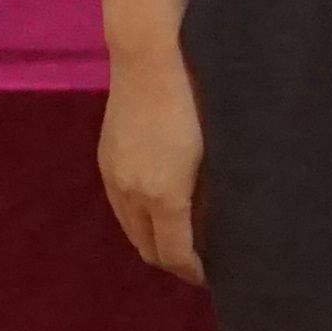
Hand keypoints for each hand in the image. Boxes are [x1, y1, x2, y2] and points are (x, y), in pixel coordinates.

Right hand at [95, 60, 205, 284]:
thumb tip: (225, 222)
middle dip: (173, 261)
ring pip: (131, 228)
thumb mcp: (216, 150)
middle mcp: (132, 193)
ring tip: (181, 238)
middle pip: (148, 249)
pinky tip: (159, 207)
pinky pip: (121, 205)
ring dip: (153, 240)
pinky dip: (139, 218)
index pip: (175, 255)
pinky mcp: (106, 159)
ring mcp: (114, 176)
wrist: (150, 55)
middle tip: (201, 261)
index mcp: (163, 195)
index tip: (215, 275)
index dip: (194, 272)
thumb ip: (215, 192)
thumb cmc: (197, 98)